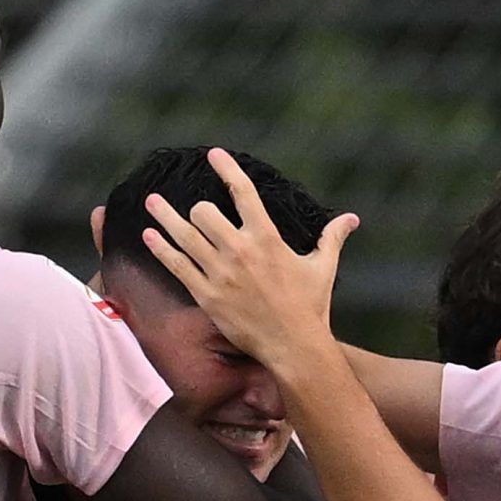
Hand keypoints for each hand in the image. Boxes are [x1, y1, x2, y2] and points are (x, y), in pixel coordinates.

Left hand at [141, 148, 357, 383]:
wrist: (293, 346)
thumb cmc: (310, 307)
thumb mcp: (323, 267)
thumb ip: (332, 238)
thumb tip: (351, 218)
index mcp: (267, 238)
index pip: (243, 193)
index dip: (226, 170)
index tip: (214, 155)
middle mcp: (240, 251)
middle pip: (204, 213)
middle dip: (198, 209)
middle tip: (193, 210)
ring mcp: (220, 273)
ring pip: (185, 236)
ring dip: (165, 217)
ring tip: (151, 202)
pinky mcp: (207, 295)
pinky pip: (178, 266)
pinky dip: (161, 249)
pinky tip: (149, 236)